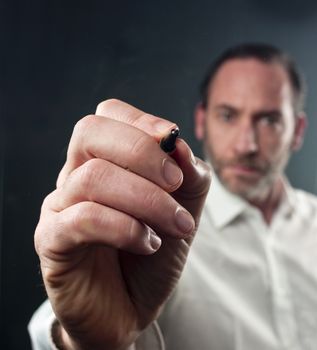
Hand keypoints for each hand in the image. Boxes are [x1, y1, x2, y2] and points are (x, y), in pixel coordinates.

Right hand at [35, 99, 210, 349]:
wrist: (129, 306)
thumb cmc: (152, 253)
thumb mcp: (183, 210)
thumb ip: (190, 177)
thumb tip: (180, 146)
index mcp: (102, 161)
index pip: (108, 115)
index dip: (142, 122)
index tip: (175, 143)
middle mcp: (75, 176)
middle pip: (90, 132)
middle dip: (142, 152)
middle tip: (175, 183)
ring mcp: (59, 207)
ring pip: (93, 177)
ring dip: (147, 200)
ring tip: (176, 226)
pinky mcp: (52, 242)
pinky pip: (82, 219)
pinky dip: (125, 228)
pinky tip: (148, 244)